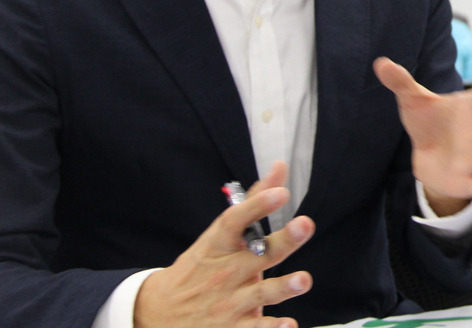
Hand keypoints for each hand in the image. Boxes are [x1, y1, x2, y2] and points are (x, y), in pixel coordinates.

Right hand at [133, 162, 314, 327]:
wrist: (156, 314)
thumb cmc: (198, 267)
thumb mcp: (219, 235)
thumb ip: (254, 201)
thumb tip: (280, 167)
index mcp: (221, 245)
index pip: (236, 220)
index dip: (258, 205)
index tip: (280, 192)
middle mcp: (226, 272)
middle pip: (259, 253)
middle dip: (284, 240)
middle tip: (305, 224)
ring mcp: (230, 302)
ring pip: (261, 293)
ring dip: (283, 287)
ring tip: (303, 280)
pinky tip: (288, 325)